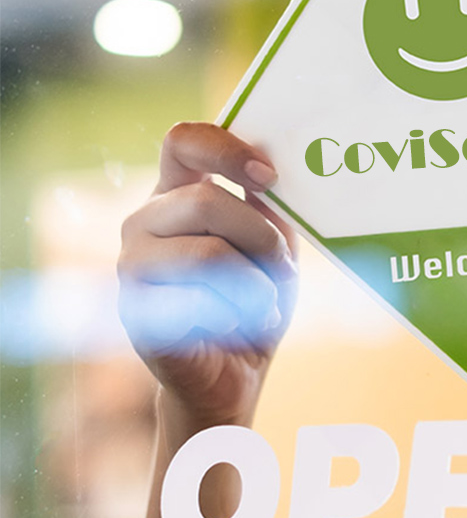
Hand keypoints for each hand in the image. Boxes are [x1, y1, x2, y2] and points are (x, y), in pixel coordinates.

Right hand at [118, 122, 298, 433]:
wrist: (232, 376)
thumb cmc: (254, 304)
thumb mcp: (274, 249)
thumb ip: (268, 210)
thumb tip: (266, 171)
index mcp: (178, 196)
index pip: (183, 141)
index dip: (225, 148)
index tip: (269, 176)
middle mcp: (144, 222)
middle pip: (206, 201)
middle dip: (261, 239)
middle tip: (283, 273)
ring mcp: (132, 265)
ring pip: (207, 252)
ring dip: (255, 284)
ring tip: (264, 306)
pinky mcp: (136, 310)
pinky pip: (200, 301)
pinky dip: (238, 317)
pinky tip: (239, 328)